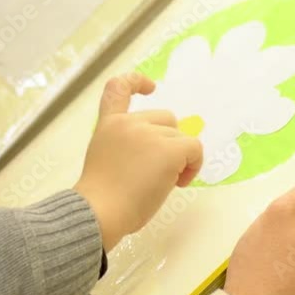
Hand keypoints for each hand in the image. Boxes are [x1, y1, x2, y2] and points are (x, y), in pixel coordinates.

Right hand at [74, 73, 202, 250]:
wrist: (99, 212)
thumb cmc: (101, 199)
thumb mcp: (106, 160)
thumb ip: (127, 147)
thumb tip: (159, 156)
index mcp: (108, 125)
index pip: (118, 88)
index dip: (137, 81)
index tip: (151, 87)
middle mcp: (128, 123)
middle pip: (165, 119)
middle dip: (168, 143)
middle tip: (157, 172)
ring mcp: (149, 134)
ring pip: (180, 137)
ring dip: (179, 158)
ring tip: (164, 183)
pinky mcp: (169, 150)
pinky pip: (194, 149)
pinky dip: (193, 165)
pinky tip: (179, 183)